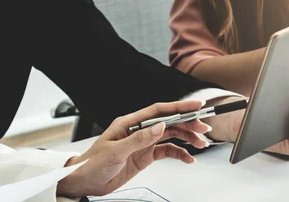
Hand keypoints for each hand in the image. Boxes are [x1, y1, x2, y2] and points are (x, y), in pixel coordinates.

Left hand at [57, 101, 211, 197]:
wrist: (84, 182)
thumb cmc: (92, 163)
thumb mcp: (115, 151)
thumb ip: (139, 139)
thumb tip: (160, 126)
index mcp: (130, 123)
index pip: (159, 111)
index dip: (178, 107)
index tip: (196, 106)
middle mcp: (139, 130)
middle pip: (169, 122)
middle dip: (188, 124)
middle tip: (204, 128)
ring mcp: (144, 143)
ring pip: (171, 136)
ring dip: (187, 138)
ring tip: (201, 143)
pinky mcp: (145, 156)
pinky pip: (167, 152)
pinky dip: (179, 154)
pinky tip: (188, 158)